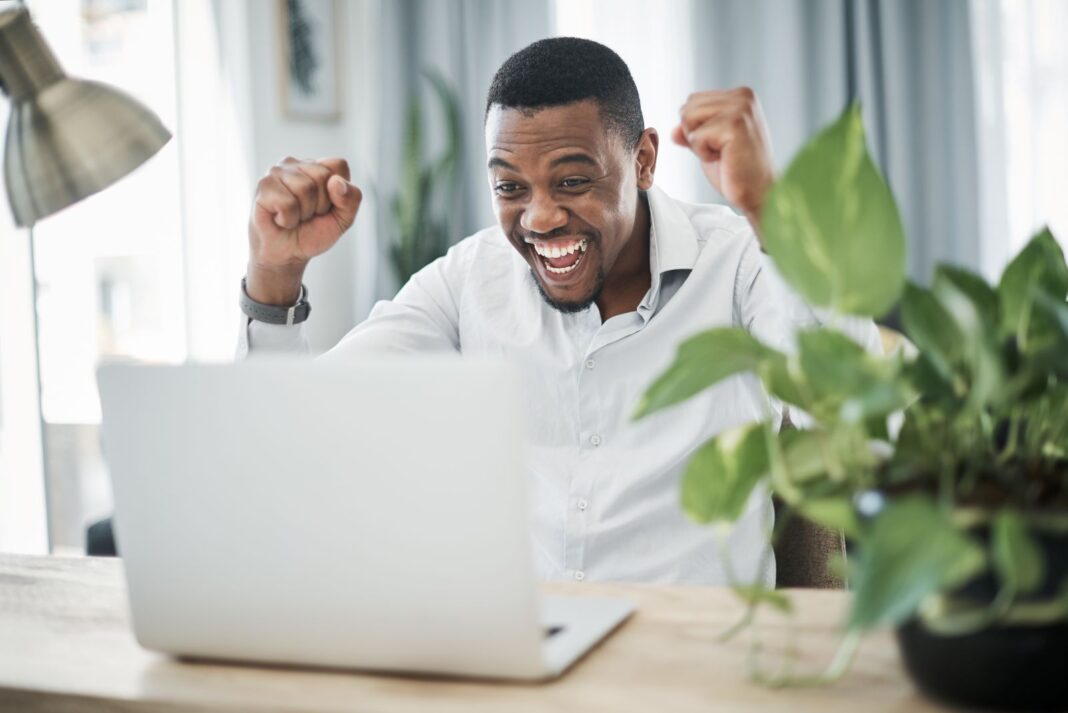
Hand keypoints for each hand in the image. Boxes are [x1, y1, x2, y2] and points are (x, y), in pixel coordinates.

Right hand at [246, 156, 361, 304]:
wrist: (287, 255)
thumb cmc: (313, 233)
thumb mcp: (343, 219)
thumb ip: (351, 199)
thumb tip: (336, 182)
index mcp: (317, 167)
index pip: (339, 165)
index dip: (339, 193)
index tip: (326, 206)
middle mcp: (296, 164)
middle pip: (323, 177)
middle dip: (320, 205)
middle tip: (308, 215)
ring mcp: (277, 172)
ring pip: (305, 188)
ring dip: (304, 213)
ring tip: (294, 217)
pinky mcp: (263, 186)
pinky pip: (287, 203)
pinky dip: (288, 219)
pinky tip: (281, 219)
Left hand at [672, 87, 774, 231]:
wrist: (758, 193)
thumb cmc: (737, 171)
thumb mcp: (709, 146)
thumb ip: (692, 132)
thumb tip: (674, 131)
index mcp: (739, 95)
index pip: (692, 101)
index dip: (697, 129)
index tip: (721, 144)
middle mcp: (742, 96)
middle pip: (687, 107)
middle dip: (695, 134)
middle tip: (722, 151)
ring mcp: (740, 108)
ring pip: (688, 118)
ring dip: (699, 144)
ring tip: (723, 153)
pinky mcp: (735, 124)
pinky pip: (696, 137)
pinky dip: (704, 154)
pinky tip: (726, 158)